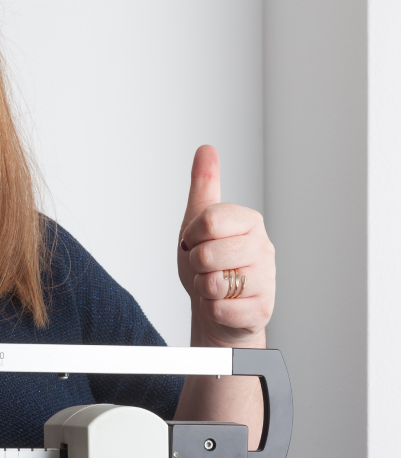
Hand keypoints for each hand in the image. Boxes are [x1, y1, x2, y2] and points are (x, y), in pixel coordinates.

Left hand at [177, 145, 274, 347]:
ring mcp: (266, 280)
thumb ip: (204, 186)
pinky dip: (211, 309)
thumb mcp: (198, 222)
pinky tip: (222, 304)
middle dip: (196, 265)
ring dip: (203, 288)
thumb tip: (206, 148)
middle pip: (207, 254)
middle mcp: (263, 248)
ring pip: (214, 283)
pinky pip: (219, 308)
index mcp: (250, 221)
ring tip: (214, 284)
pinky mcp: (261, 309)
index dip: (192, 236)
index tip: (197, 241)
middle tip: (205, 267)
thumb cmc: (208, 264)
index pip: (208, 221)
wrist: (216, 307)